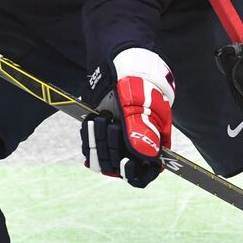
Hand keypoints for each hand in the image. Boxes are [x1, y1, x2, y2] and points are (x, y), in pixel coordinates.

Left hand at [81, 47, 174, 187]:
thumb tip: (143, 156)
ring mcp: (118, 144)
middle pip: (121, 168)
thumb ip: (140, 129)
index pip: (147, 173)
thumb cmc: (136, 84)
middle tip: (110, 125)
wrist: (119, 69)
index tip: (126, 163)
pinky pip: (91, 152)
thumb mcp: (140, 104)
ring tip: (98, 119)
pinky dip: (87, 140)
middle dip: (112, 148)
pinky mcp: (101, 138)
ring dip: (97, 143)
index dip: (136, 173)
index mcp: (155, 143)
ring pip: (104, 162)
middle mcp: (136, 147)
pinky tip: (90, 123)